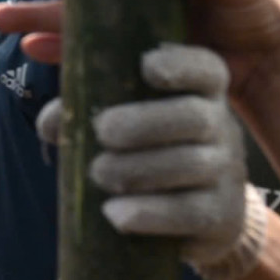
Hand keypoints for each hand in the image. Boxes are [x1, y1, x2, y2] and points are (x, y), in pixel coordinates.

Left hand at [42, 44, 267, 279]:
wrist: (194, 214)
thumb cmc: (149, 149)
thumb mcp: (122, 120)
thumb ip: (86, 109)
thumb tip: (51, 123)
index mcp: (200, 91)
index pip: (204, 67)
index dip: (180, 65)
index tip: (146, 66)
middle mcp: (222, 125)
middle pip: (194, 117)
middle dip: (143, 123)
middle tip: (102, 132)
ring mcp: (228, 171)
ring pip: (192, 164)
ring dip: (138, 169)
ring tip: (98, 174)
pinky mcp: (224, 214)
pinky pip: (192, 212)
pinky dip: (150, 214)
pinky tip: (116, 214)